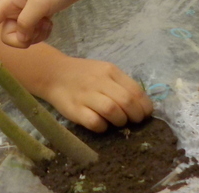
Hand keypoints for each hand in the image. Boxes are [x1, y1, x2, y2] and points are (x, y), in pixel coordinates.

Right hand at [0, 0, 90, 45]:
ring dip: (35, 35)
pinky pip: (34, 32)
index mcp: (10, 1)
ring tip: (46, 23)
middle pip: (8, 33)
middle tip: (36, 29)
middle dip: (22, 37)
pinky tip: (51, 22)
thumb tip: (20, 38)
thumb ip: (26, 23)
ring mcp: (28, 12)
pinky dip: (42, 32)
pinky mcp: (40, 15)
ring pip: (22, 35)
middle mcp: (15, 8)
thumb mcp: (39, 4)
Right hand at [38, 55, 153, 131]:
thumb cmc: (83, 75)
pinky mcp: (74, 110)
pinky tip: (102, 125)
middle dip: (136, 116)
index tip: (145, 114)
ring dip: (120, 121)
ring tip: (118, 122)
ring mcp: (86, 95)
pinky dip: (102, 127)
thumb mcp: (104, 72)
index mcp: (110, 71)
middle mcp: (99, 81)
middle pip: (126, 101)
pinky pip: (94, 122)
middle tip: (134, 121)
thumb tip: (141, 105)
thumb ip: (121, 85)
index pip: (135, 90)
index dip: (144, 106)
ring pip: (112, 110)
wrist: (53, 73)